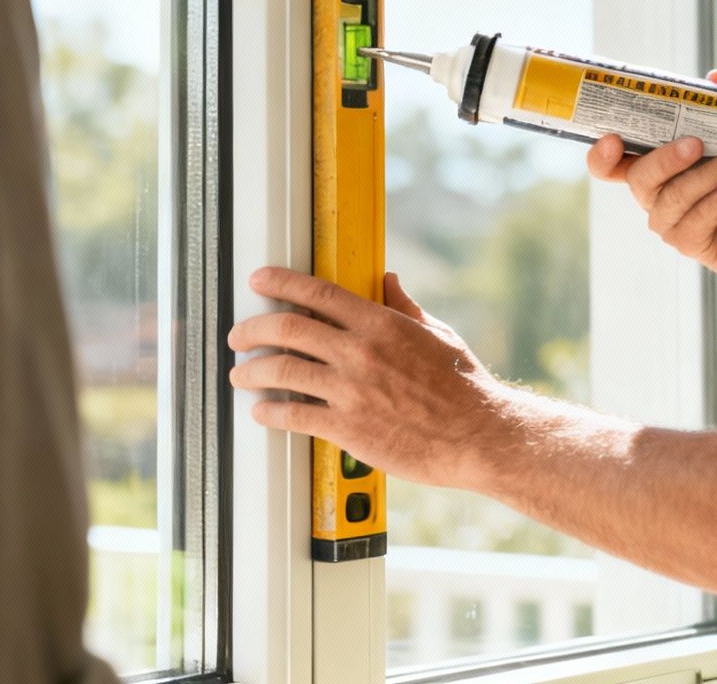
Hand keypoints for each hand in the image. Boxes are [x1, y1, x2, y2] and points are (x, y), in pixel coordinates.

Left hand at [228, 267, 507, 487]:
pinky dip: (270, 411)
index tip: (258, 280)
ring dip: (252, 371)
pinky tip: (262, 411)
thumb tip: (388, 281)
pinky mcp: (348, 428)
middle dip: (252, 329)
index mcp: (381, 324)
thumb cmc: (463, 386)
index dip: (280, 283)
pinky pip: (294, 415)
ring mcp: (350, 390)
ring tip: (240, 374)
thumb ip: (405, 308)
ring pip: (281, 371)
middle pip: (287, 329)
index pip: (317, 294)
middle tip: (239, 335)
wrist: (477, 435)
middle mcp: (360, 352)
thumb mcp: (436, 334)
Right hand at [586, 70, 716, 293]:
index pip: (609, 165)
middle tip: (696, 143)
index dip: (601, 156)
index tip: (612, 138)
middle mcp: (652, 197)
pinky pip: (703, 216)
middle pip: (640, 179)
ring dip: (708, 174)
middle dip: (665, 159)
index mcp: (651, 169)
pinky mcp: (691, 243)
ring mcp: (668, 223)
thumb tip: (716, 79)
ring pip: (676, 197)